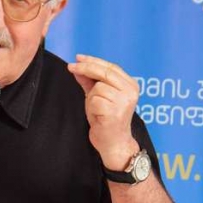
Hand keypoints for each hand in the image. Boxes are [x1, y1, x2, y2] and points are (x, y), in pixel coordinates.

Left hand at [67, 54, 139, 169]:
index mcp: (131, 85)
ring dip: (91, 98)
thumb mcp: (97, 97)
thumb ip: (89, 82)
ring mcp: (124, 101)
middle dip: (85, 68)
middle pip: (104, 72)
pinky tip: (98, 116)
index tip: (78, 58)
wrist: (113, 144)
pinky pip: (94, 100)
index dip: (93, 61)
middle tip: (71, 67)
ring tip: (97, 110)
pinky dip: (91, 108)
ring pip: (98, 88)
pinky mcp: (115, 111)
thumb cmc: (106, 120)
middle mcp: (130, 91)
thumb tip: (77, 67)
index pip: (111, 67)